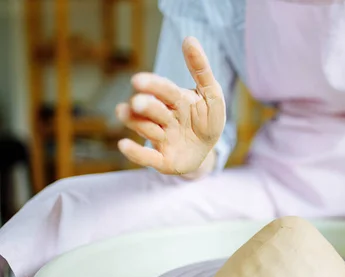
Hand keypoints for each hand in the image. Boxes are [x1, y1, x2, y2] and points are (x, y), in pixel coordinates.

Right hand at [116, 36, 224, 174]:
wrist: (207, 150)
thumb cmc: (208, 119)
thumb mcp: (211, 94)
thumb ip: (201, 70)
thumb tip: (189, 38)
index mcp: (175, 100)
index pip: (164, 90)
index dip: (152, 86)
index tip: (138, 81)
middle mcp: (164, 118)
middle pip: (152, 109)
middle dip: (145, 106)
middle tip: (139, 103)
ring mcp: (161, 139)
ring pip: (146, 130)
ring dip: (139, 125)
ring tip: (128, 115)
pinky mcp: (162, 161)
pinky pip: (147, 158)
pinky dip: (135, 153)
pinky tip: (123, 145)